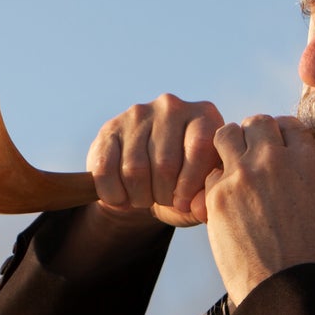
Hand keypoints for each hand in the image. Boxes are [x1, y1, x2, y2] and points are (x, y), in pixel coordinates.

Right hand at [85, 94, 224, 227]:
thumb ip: (208, 198)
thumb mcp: (202, 190)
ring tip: (145, 198)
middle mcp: (171, 107)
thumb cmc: (184, 183)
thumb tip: (199, 207)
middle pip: (165, 164)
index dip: (190, 183)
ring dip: (139, 196)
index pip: (200, 146)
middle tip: (163, 200)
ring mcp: (138, 114)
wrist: (148, 176)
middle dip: (163, 195)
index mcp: (204, 115)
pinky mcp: (109, 128)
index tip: (183, 204)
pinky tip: (122, 197)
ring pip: (135, 169)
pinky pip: (105, 170)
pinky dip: (113, 194)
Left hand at [192, 115, 314, 304]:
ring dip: (226, 147)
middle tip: (248, 156)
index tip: (273, 146)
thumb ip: (299, 177)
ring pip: (225, 134)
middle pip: (256, 123)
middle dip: (251, 135)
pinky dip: (213, 184)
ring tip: (229, 168)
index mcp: (308, 163)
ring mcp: (245, 175)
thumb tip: (283, 168)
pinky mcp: (218, 195)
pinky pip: (209, 173)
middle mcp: (277, 160)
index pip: (289, 125)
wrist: (288, 290)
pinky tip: (220, 203)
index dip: (278, 134)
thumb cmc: (307, 257)